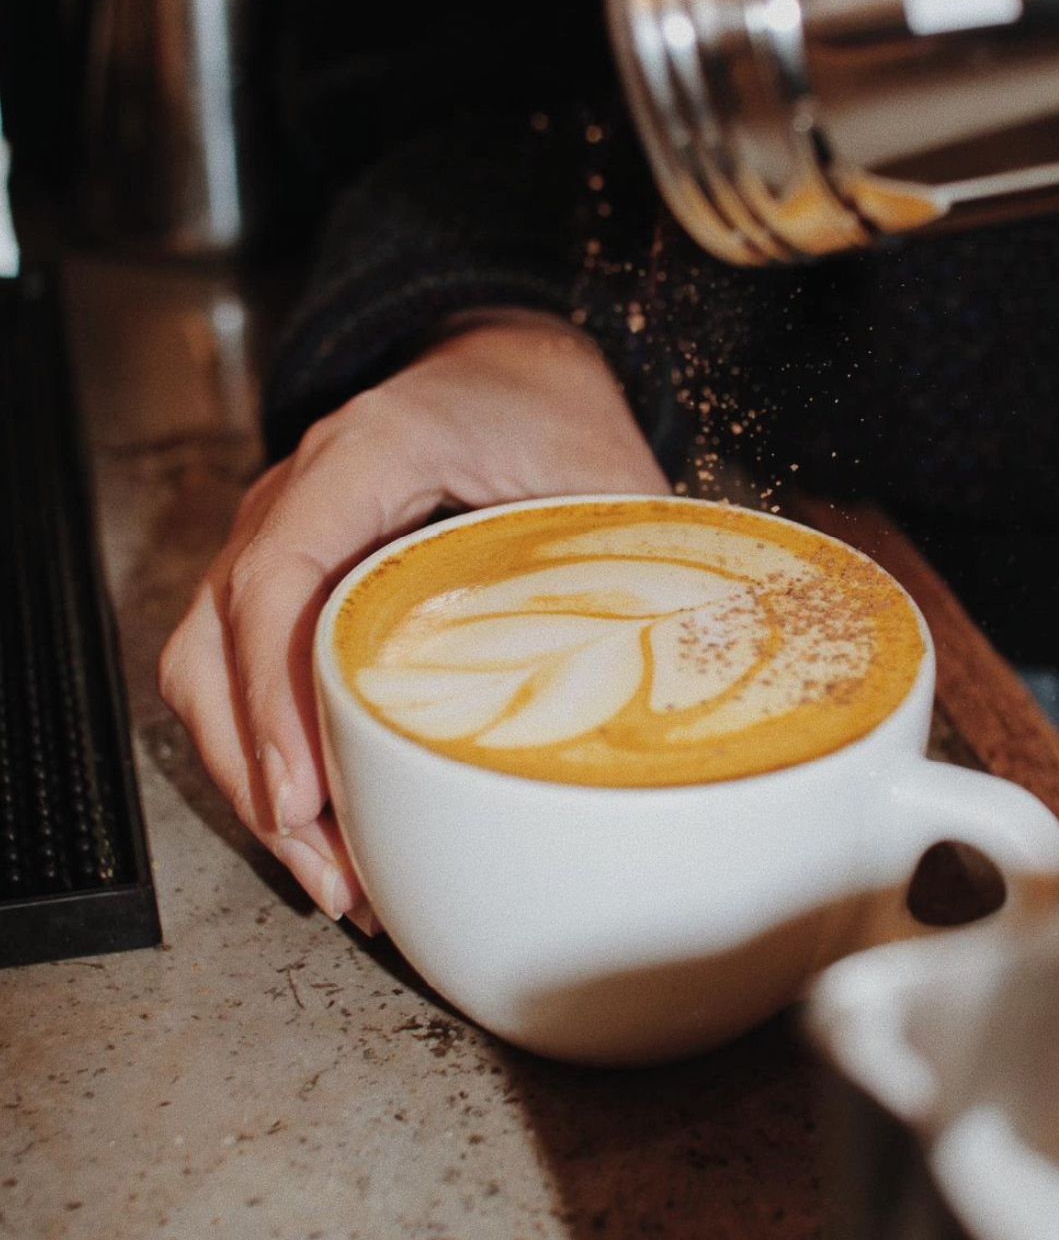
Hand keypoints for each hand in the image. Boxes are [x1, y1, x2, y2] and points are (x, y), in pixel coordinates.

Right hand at [159, 312, 669, 927]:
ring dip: (252, 776)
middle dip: (260, 773)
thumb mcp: (604, 473)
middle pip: (218, 641)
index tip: (303, 799)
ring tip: (328, 874)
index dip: (275, 697)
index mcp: (367, 452)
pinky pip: (232, 667)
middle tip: (333, 877)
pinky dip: (262, 748)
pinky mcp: (284, 576)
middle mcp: (294, 493)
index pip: (279, 574)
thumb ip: (625, 570)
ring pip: (205, 665)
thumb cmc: (546, 408)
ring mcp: (276, 533)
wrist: (497, 362)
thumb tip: (672, 695)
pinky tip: (321, 818)